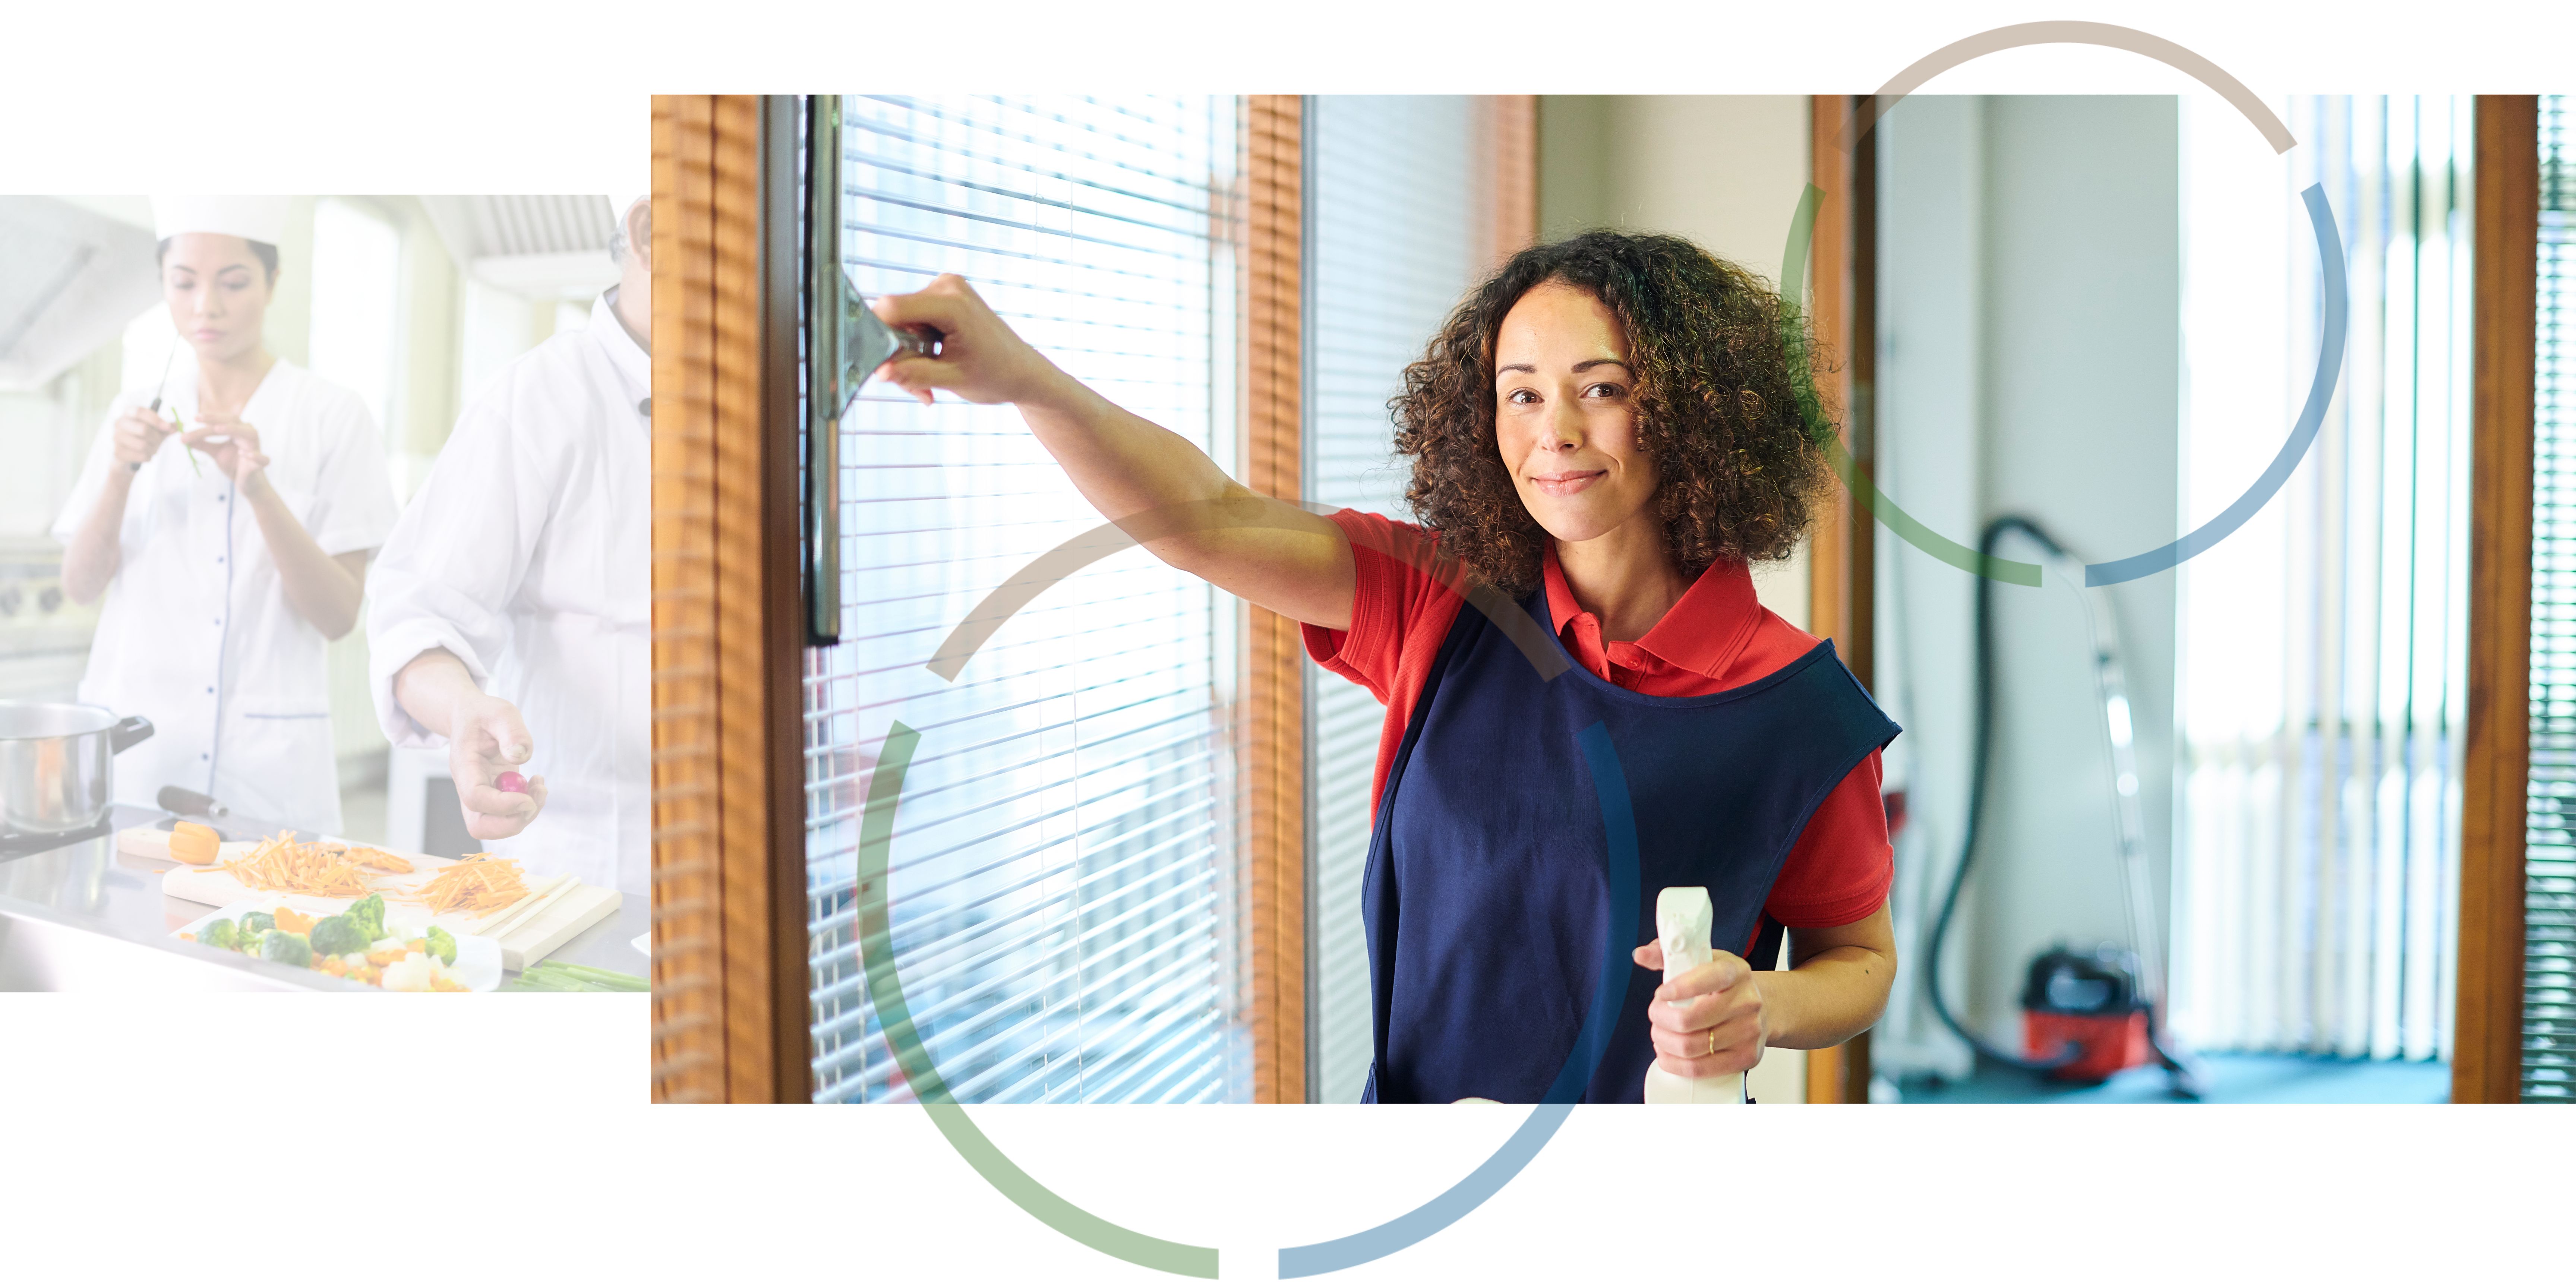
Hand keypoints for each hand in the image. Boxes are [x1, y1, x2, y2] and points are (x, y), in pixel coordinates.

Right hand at [112, 406, 178, 470]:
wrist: (129, 456)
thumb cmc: (144, 438)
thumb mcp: (158, 430)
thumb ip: (168, 426)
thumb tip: (182, 423)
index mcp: (129, 413)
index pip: (140, 411)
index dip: (155, 419)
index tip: (167, 427)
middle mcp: (119, 423)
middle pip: (143, 429)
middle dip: (156, 437)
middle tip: (158, 441)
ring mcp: (116, 437)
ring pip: (142, 444)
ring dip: (152, 448)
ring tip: (151, 448)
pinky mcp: (118, 452)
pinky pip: (140, 455)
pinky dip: (148, 457)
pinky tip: (145, 455)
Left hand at [181, 413, 271, 491]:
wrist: (246, 483)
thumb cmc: (233, 465)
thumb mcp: (215, 453)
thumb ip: (203, 444)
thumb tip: (183, 438)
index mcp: (238, 431)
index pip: (222, 420)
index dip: (209, 418)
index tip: (193, 418)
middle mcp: (248, 435)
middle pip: (234, 421)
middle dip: (216, 419)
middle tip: (198, 419)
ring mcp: (256, 448)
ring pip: (249, 434)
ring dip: (234, 430)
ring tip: (218, 429)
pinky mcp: (260, 464)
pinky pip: (262, 459)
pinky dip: (256, 456)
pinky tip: (246, 454)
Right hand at [445, 691, 549, 839]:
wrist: (472, 718)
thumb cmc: (484, 714)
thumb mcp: (501, 712)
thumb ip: (512, 731)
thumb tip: (521, 755)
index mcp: (463, 766)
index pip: (476, 798)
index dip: (503, 805)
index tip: (529, 797)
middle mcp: (468, 786)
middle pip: (480, 826)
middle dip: (513, 821)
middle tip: (536, 797)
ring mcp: (480, 795)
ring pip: (495, 827)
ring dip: (524, 816)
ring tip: (539, 786)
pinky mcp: (494, 797)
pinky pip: (508, 816)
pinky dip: (527, 808)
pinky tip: (535, 783)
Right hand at [869, 274, 1077, 409]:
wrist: (1023, 372)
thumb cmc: (996, 375)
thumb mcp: (952, 379)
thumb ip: (913, 374)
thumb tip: (880, 372)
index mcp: (951, 303)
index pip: (891, 308)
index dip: (879, 337)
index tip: (885, 365)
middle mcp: (947, 286)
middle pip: (895, 319)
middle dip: (899, 355)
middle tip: (918, 386)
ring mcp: (947, 288)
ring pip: (903, 324)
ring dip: (909, 356)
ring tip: (930, 382)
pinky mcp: (945, 296)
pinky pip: (915, 321)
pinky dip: (919, 347)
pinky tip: (935, 365)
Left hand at [1632, 940, 1767, 1077]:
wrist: (1762, 1009)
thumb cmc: (1724, 986)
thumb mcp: (1702, 961)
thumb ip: (1668, 955)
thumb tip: (1640, 955)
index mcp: (1736, 972)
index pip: (1708, 979)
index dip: (1678, 988)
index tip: (1661, 993)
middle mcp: (1747, 1002)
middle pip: (1689, 1020)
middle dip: (1660, 1019)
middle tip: (1655, 1014)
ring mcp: (1749, 1032)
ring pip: (1690, 1046)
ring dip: (1663, 1041)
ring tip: (1660, 1034)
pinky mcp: (1746, 1058)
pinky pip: (1700, 1069)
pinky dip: (1675, 1063)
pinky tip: (1668, 1053)